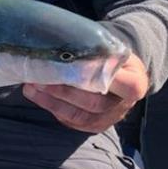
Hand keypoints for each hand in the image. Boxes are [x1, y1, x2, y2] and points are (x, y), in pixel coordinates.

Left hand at [21, 53, 148, 132]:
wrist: (116, 69)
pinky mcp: (96, 125)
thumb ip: (97, 49)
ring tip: (31, 88)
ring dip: (52, 103)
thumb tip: (66, 43)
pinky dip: (54, 109)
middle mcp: (124, 105)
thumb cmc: (109, 54)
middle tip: (39, 78)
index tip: (75, 67)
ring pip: (80, 116)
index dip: (100, 78)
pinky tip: (38, 96)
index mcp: (135, 82)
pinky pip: (73, 122)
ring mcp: (110, 118)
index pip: (126, 85)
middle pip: (94, 102)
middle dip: (63, 91)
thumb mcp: (111, 47)